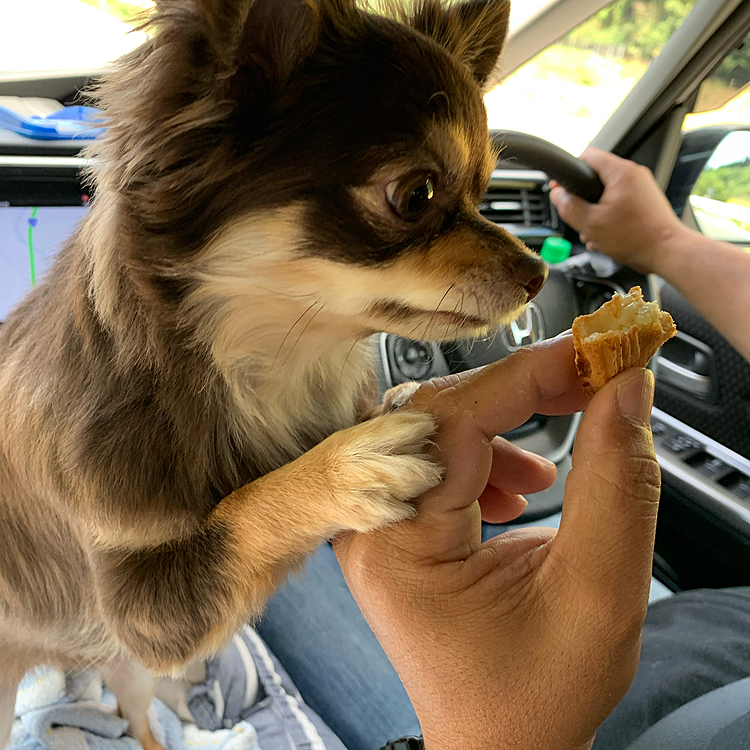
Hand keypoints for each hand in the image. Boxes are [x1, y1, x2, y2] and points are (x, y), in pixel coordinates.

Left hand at [334, 336, 658, 749]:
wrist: (501, 744)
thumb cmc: (533, 697)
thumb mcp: (596, 592)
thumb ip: (617, 483)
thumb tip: (624, 392)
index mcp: (398, 543)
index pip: (458, 417)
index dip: (533, 374)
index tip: (597, 353)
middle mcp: (372, 526)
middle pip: (440, 412)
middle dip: (522, 391)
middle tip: (590, 387)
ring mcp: (380, 524)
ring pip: (438, 427)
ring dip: (504, 422)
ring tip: (554, 465)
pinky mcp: (400, 526)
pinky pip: (436, 459)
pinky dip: (486, 454)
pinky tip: (521, 485)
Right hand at [549, 148, 687, 273]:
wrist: (668, 252)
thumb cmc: (636, 238)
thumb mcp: (591, 224)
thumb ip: (569, 207)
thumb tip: (557, 195)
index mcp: (621, 172)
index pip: (587, 156)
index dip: (570, 172)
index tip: (561, 188)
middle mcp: (634, 175)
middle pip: (597, 178)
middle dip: (584, 200)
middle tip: (580, 218)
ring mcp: (643, 188)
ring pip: (608, 193)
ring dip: (596, 212)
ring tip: (595, 232)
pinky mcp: (647, 201)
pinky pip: (621, 203)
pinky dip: (610, 216)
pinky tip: (607, 236)